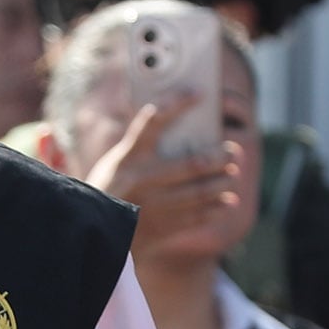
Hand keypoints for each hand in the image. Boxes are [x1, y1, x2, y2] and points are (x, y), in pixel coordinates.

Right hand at [83, 98, 242, 258]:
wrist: (95, 235)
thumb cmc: (109, 191)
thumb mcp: (116, 164)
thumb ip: (142, 147)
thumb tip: (178, 128)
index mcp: (127, 158)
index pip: (154, 121)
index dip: (177, 104)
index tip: (199, 93)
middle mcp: (142, 181)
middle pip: (190, 164)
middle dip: (217, 157)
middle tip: (234, 151)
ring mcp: (154, 207)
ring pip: (198, 193)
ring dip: (221, 183)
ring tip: (233, 175)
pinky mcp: (162, 231)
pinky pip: (196, 218)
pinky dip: (215, 209)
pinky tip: (228, 201)